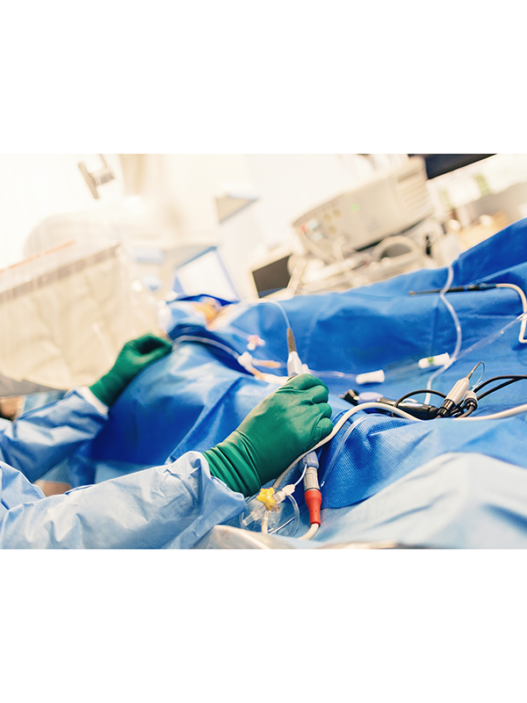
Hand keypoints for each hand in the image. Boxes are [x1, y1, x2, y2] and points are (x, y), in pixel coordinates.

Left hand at [89, 333, 172, 405]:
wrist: (114, 386)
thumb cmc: (126, 374)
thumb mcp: (142, 364)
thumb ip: (155, 355)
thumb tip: (169, 348)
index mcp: (133, 344)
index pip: (150, 336)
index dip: (161, 339)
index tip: (170, 345)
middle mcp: (135, 346)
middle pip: (152, 341)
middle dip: (162, 344)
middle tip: (172, 348)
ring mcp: (137, 353)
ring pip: (152, 347)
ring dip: (161, 349)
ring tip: (170, 353)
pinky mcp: (139, 360)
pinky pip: (151, 354)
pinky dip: (158, 355)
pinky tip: (164, 358)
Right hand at [204, 374, 332, 495]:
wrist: (248, 454)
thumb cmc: (253, 432)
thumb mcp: (267, 404)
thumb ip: (284, 395)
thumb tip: (300, 390)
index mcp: (283, 393)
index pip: (308, 379)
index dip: (314, 384)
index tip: (315, 389)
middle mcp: (295, 402)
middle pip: (321, 392)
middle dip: (320, 399)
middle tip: (315, 408)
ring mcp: (304, 418)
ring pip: (326, 409)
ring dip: (321, 416)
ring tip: (310, 424)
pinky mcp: (310, 435)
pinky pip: (328, 425)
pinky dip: (324, 428)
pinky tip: (314, 433)